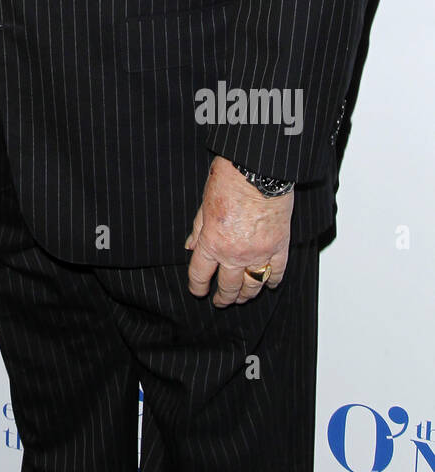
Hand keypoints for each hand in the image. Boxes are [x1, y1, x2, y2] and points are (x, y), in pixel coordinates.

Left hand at [186, 156, 291, 306]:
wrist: (259, 169)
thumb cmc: (230, 179)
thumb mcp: (204, 203)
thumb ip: (198, 229)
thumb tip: (191, 246)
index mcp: (212, 242)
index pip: (200, 274)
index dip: (198, 287)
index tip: (198, 291)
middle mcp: (235, 253)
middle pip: (228, 286)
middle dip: (223, 297)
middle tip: (220, 301)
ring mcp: (259, 253)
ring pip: (252, 285)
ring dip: (246, 295)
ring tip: (242, 298)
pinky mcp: (280, 247)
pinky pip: (276, 272)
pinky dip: (272, 281)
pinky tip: (268, 285)